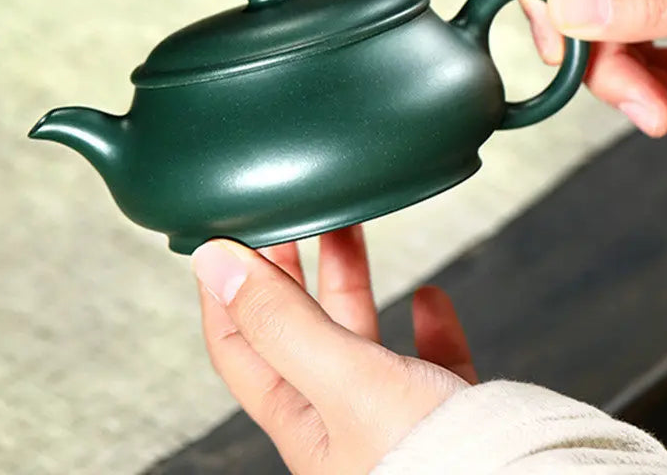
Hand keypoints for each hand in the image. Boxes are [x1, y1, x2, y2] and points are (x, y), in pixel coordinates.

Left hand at [193, 227, 475, 473]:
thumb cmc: (431, 464)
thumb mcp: (345, 382)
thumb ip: (282, 322)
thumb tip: (213, 263)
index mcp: (302, 420)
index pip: (239, 346)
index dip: (225, 292)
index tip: (227, 238)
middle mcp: (341, 419)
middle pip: (298, 331)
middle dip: (288, 270)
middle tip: (289, 217)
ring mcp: (397, 416)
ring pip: (362, 336)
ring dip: (351, 280)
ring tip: (349, 228)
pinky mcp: (453, 414)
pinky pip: (433, 360)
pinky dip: (428, 324)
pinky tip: (430, 297)